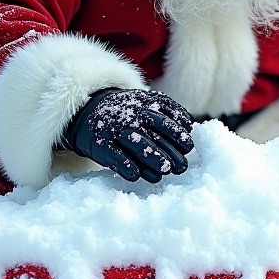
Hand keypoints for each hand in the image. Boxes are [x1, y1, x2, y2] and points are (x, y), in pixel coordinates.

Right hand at [62, 88, 194, 182]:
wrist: (89, 111)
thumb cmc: (126, 112)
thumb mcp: (145, 103)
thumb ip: (167, 111)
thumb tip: (189, 125)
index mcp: (145, 106)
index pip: (166, 122)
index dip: (179, 135)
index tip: (189, 147)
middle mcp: (131, 117)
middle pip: (154, 135)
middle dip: (170, 152)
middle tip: (181, 167)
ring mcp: (115, 130)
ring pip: (137, 145)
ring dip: (152, 159)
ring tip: (163, 172)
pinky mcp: (100, 143)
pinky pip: (114, 156)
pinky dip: (125, 166)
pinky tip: (135, 175)